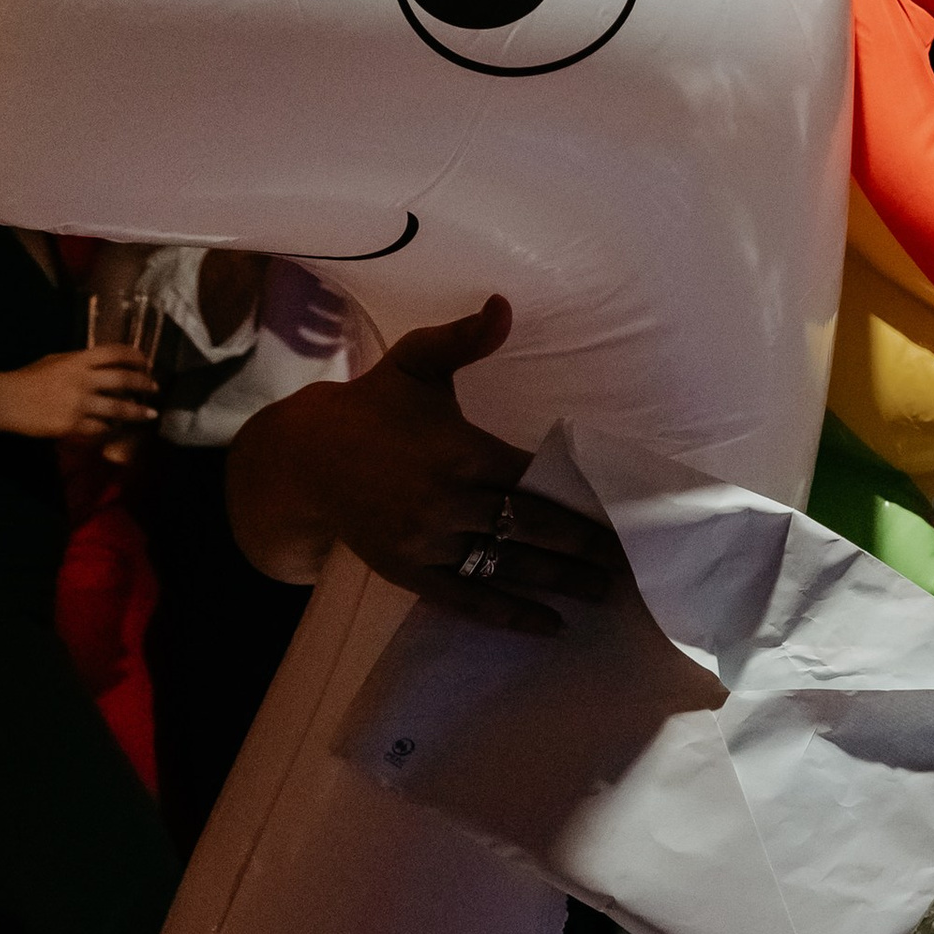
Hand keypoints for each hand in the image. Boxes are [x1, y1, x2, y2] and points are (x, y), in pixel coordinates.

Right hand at [1, 342, 160, 443]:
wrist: (6, 400)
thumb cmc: (27, 378)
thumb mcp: (55, 361)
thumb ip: (79, 362)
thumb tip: (103, 364)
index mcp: (78, 360)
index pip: (115, 352)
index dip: (135, 356)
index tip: (147, 361)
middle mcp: (82, 379)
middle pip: (123, 380)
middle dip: (144, 383)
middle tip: (155, 387)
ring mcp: (79, 403)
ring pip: (118, 408)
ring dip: (137, 411)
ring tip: (150, 413)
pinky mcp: (73, 424)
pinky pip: (100, 428)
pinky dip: (110, 428)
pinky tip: (117, 429)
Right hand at [233, 295, 617, 634]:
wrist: (302, 460)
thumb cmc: (372, 406)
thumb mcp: (415, 362)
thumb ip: (462, 339)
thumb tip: (503, 306)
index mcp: (456, 450)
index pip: (530, 476)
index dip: (576, 492)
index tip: (619, 506)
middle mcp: (444, 501)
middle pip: (528, 526)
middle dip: (582, 544)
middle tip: (631, 558)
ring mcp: (427, 542)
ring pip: (504, 565)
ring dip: (557, 581)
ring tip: (604, 593)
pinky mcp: (411, 573)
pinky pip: (467, 598)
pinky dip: (509, 614)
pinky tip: (550, 626)